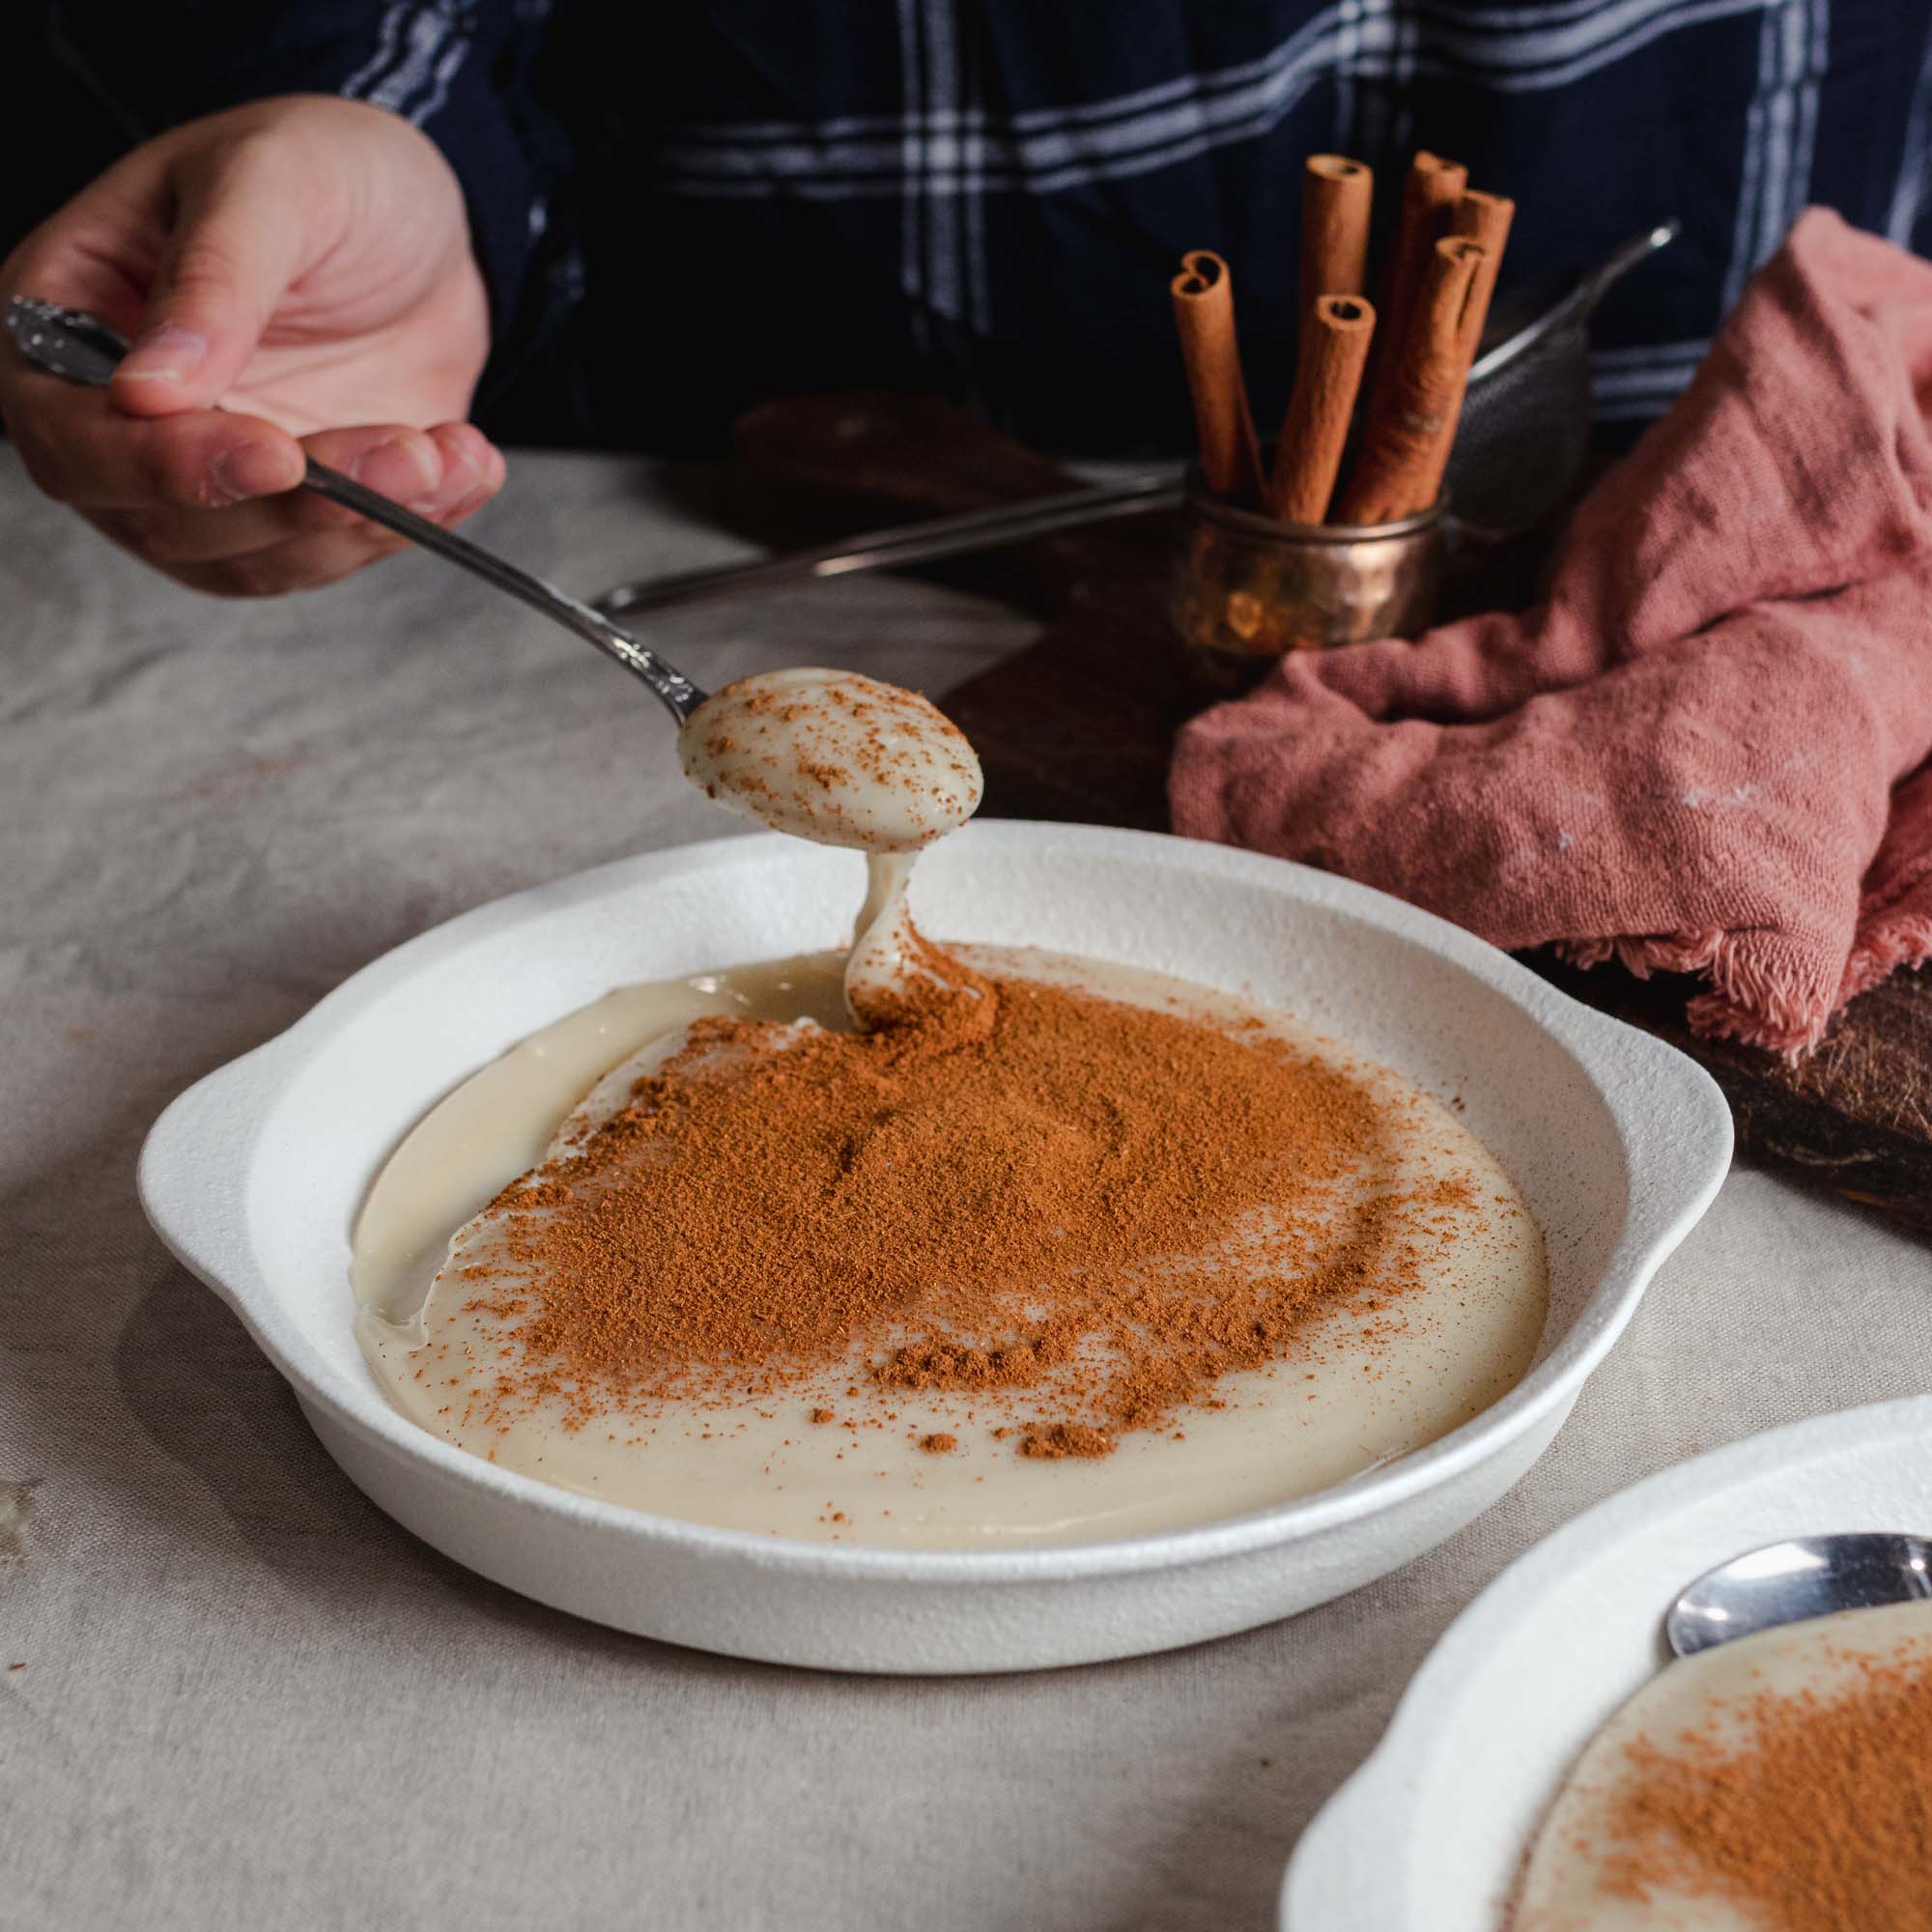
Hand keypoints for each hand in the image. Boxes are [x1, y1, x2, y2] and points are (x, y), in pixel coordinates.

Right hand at [0, 94, 502, 594]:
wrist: (421, 219)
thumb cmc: (324, 169)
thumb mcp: (271, 182)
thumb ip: (212, 279)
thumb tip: (150, 391)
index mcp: (70, 319)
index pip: (70, 436)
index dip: (161, 467)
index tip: (271, 454)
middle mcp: (125, 418)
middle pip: (167, 524)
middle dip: (292, 507)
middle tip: (399, 454)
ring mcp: (213, 474)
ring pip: (262, 558)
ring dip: (362, 523)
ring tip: (442, 451)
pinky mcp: (298, 509)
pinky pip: (339, 552)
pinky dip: (410, 524)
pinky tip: (462, 465)